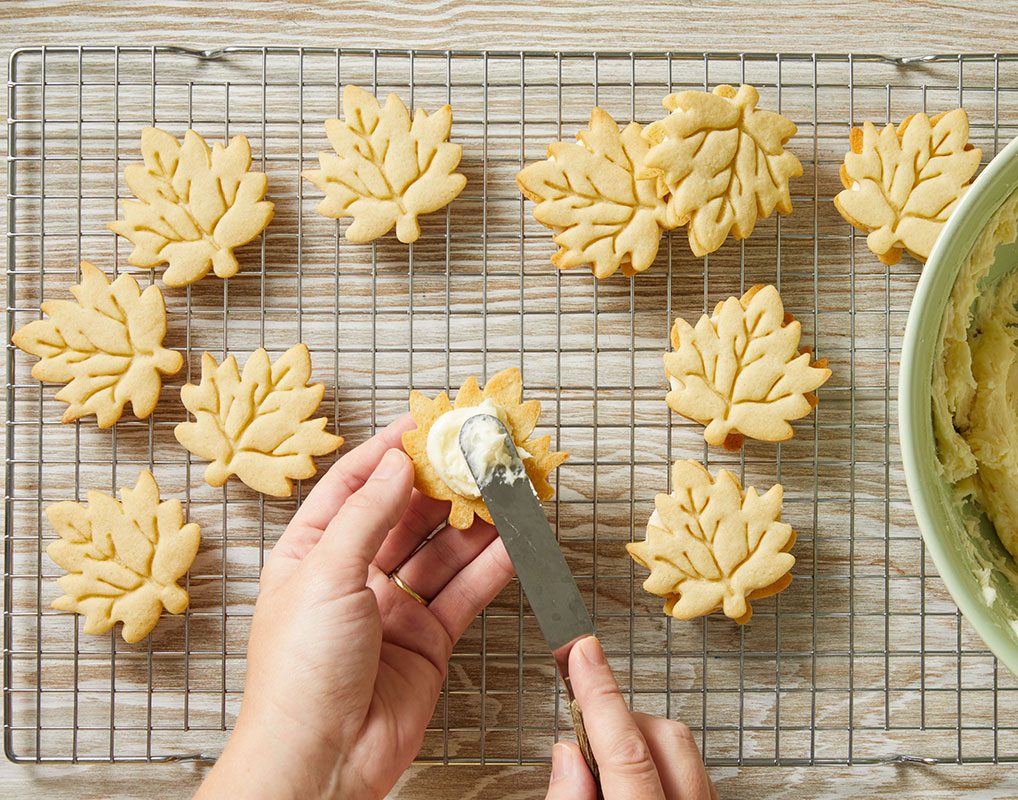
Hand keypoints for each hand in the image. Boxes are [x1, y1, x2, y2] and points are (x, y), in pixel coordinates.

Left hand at [196, 415, 514, 799]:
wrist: (321, 760)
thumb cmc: (299, 674)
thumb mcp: (325, 575)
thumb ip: (368, 515)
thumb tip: (398, 463)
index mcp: (310, 553)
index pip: (354, 485)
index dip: (390, 450)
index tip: (427, 420)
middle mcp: (353, 575)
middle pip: (405, 514)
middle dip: (443, 483)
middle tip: (481, 453)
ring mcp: (392, 608)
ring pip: (441, 552)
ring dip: (475, 522)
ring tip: (509, 491)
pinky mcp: (426, 639)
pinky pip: (463, 592)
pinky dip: (490, 568)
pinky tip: (516, 544)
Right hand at [545, 636, 716, 799]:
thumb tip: (567, 754)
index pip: (626, 751)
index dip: (600, 696)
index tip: (583, 653)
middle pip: (666, 738)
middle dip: (623, 720)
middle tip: (585, 734)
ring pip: (684, 749)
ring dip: (642, 741)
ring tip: (605, 766)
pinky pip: (694, 771)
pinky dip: (661, 762)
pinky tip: (635, 779)